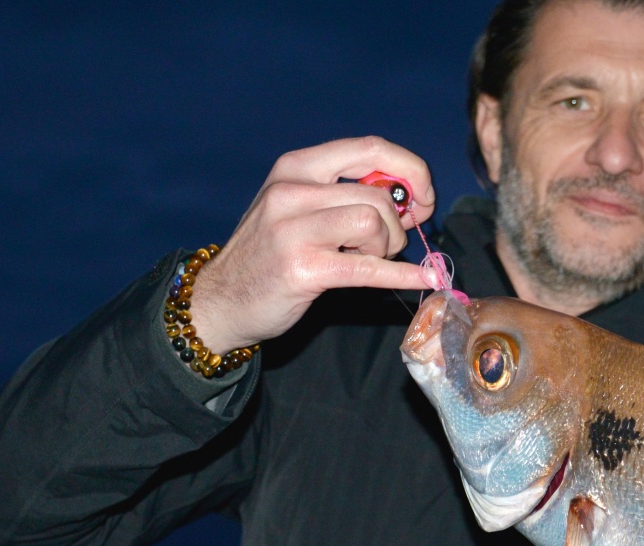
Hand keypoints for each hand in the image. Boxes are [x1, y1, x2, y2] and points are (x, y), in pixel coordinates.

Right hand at [189, 136, 436, 352]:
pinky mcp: (302, 269)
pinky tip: (422, 277)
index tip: (424, 197)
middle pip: (378, 195)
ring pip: (374, 222)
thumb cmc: (269, 253)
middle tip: (385, 246)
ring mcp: (293, 229)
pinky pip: (368, 268)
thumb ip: (346, 194)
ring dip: (386, 248)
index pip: (369, 148)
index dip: (410, 170)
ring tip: (367, 260)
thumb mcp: (298, 207)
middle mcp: (291, 190)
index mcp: (296, 167)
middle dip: (397, 225)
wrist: (220, 300)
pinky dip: (401, 274)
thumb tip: (411, 198)